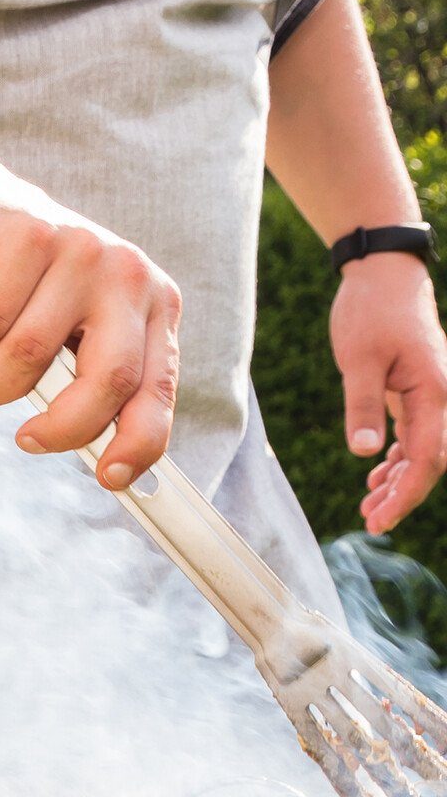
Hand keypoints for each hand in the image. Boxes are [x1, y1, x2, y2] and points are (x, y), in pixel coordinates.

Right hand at [0, 168, 182, 488]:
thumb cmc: (31, 288)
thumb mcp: (76, 332)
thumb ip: (91, 381)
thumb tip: (100, 457)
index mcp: (155, 305)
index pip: (157, 388)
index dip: (138, 442)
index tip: (108, 478)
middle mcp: (129, 275)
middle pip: (108, 379)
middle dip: (62, 427)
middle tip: (29, 440)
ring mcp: (81, 250)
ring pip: (30, 356)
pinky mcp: (29, 236)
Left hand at [331, 253, 446, 534]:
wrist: (384, 276)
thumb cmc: (371, 312)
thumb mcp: (358, 360)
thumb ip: (362, 406)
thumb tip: (367, 453)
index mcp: (435, 391)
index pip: (426, 457)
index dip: (405, 493)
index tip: (378, 519)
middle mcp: (442, 396)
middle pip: (430, 460)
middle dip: (402, 493)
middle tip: (369, 520)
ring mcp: (431, 394)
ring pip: (423, 449)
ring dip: (399, 479)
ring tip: (367, 505)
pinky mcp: (416, 390)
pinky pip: (415, 433)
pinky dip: (397, 457)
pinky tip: (376, 476)